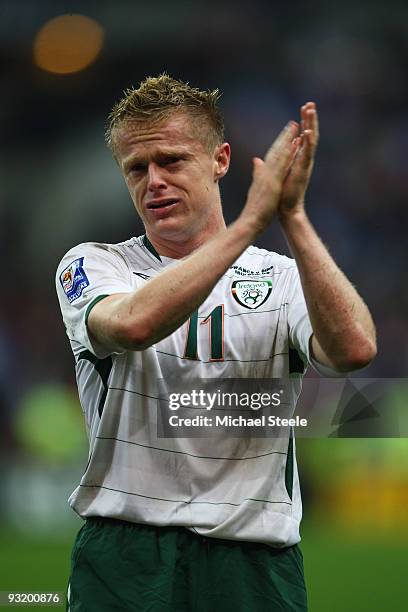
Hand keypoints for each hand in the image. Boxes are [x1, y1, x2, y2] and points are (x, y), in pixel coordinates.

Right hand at [241, 121, 299, 234]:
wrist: (251, 220)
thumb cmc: (254, 208)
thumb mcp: (256, 187)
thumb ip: (258, 172)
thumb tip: (257, 161)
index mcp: (262, 174)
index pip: (271, 156)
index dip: (279, 144)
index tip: (286, 134)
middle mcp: (265, 172)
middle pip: (275, 151)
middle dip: (284, 137)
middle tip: (293, 123)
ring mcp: (269, 176)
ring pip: (279, 154)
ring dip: (287, 140)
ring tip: (295, 127)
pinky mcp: (273, 182)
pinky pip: (282, 165)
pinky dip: (288, 154)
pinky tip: (295, 145)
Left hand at [279, 102, 318, 216]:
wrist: (287, 209)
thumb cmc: (283, 194)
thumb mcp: (278, 173)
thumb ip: (277, 163)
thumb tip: (268, 156)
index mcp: (298, 159)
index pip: (302, 137)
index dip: (303, 123)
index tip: (303, 109)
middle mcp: (304, 159)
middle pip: (309, 135)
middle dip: (309, 119)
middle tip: (310, 103)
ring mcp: (305, 164)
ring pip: (310, 140)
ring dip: (311, 124)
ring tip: (311, 110)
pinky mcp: (303, 170)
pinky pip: (307, 154)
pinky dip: (308, 142)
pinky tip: (308, 131)